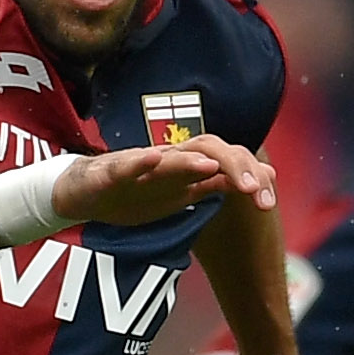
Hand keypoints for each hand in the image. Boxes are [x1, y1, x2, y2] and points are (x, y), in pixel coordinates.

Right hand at [60, 133, 276, 228]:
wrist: (85, 193)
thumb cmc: (133, 194)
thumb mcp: (178, 196)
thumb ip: (211, 187)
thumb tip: (249, 182)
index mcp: (188, 170)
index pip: (227, 165)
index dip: (250, 178)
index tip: (268, 202)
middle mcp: (170, 160)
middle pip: (209, 152)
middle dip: (232, 169)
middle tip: (252, 192)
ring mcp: (142, 164)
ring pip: (172, 157)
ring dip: (192, 161)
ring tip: (212, 166)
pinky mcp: (112, 171)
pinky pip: (126, 164)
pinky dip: (139, 161)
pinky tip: (151, 157)